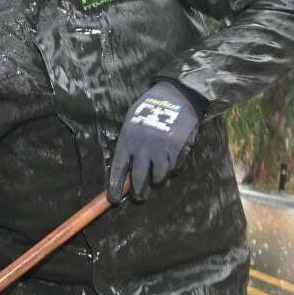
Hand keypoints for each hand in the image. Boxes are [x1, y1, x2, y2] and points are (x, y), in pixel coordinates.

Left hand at [109, 80, 199, 203]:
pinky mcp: (178, 150)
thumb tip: (126, 167)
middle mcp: (144, 148)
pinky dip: (172, 169)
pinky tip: (170, 164)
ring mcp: (162, 150)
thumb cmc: (149, 107)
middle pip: (140, 178)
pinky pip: (175, 168)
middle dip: (139, 191)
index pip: (119, 169)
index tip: (114, 199)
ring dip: (157, 180)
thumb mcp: (131, 122)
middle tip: (139, 197)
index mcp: (128, 140)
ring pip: (159, 177)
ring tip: (156, 178)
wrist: (176, 95)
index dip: (116, 186)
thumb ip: (128, 143)